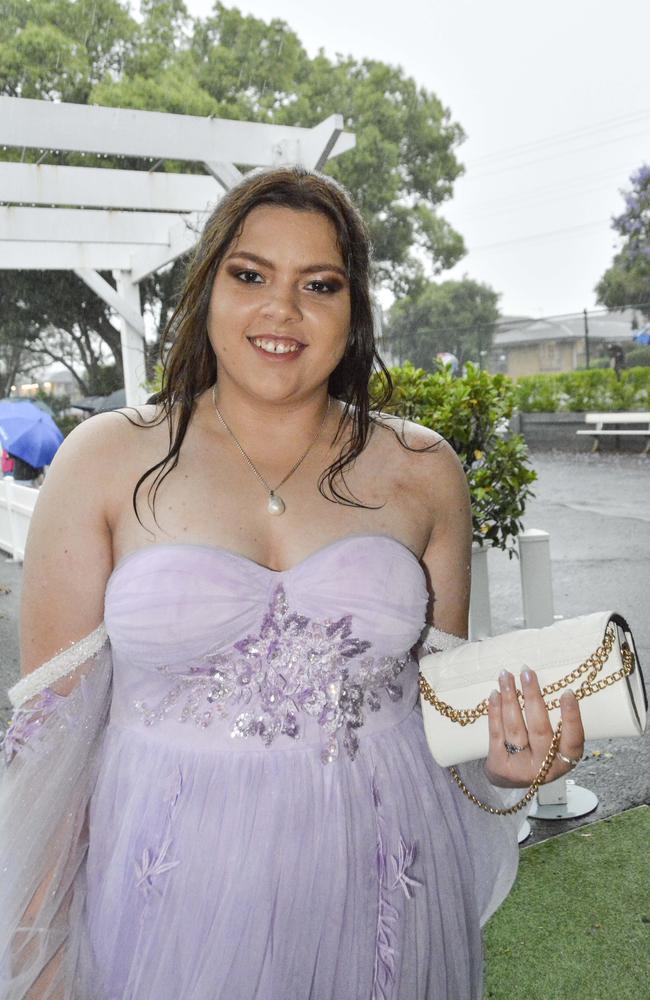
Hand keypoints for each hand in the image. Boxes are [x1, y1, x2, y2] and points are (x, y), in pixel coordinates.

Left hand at [483, 668, 584, 787]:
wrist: (510, 779)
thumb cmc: (538, 752)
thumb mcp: (555, 746)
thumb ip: (556, 723)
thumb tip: (543, 684)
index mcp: (566, 760)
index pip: (573, 738)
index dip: (572, 717)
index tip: (567, 692)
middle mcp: (544, 767)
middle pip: (539, 729)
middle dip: (532, 697)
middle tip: (527, 672)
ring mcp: (520, 767)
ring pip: (515, 728)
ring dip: (510, 698)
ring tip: (506, 675)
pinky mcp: (499, 765)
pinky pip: (496, 733)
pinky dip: (495, 711)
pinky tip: (495, 694)